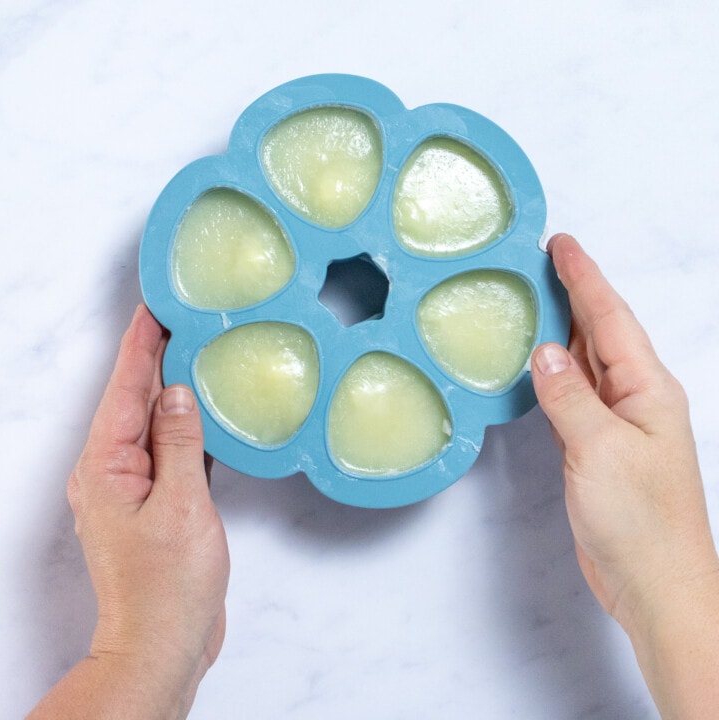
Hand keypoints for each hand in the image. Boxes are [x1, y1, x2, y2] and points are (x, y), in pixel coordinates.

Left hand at [29, 305, 229, 719]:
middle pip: (132, 401)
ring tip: (191, 353)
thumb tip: (176, 392)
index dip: (140, 346)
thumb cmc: (168, 585)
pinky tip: (201, 413)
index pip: (125, 390)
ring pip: (150, 424)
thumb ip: (178, 443)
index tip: (153, 308)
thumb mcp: (180, 505)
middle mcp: (111, 472)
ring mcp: (132, 488)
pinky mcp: (155, 503)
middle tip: (177, 319)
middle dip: (152, 358)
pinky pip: (167, 451)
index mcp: (106, 467)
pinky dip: (183, 426)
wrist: (163, 644)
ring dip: (168, 390)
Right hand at [531, 234, 718, 717]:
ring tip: (535, 299)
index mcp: (646, 388)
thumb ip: (569, 396)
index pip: (610, 318)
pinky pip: (573, 393)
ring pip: (586, 361)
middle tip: (542, 261)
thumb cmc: (639, 519)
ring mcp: (616, 421)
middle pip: (601, 331)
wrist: (654, 583)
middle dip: (575, 292)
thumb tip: (543, 352)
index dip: (584, 278)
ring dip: (563, 328)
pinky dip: (554, 371)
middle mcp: (635, 397)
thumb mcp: (600, 449)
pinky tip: (538, 363)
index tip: (560, 244)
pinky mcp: (596, 445)